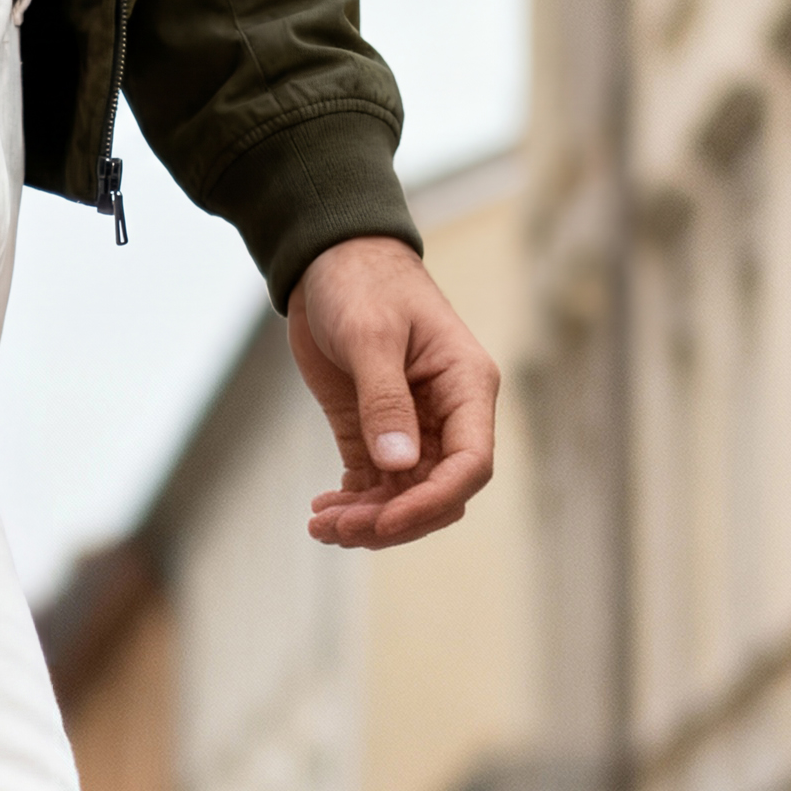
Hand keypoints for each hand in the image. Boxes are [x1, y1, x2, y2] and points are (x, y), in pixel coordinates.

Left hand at [289, 239, 495, 548]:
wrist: (329, 260)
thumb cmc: (362, 283)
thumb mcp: (371, 335)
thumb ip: (384, 400)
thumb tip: (399, 467)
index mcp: (466, 387)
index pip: (470, 463)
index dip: (431, 501)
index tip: (382, 522)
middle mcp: (446, 414)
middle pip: (438, 491)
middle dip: (393, 519)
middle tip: (338, 530)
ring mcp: (411, 426)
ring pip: (405, 494)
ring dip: (368, 519)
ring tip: (321, 526)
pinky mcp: (373, 429)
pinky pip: (374, 483)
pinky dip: (353, 504)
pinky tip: (321, 512)